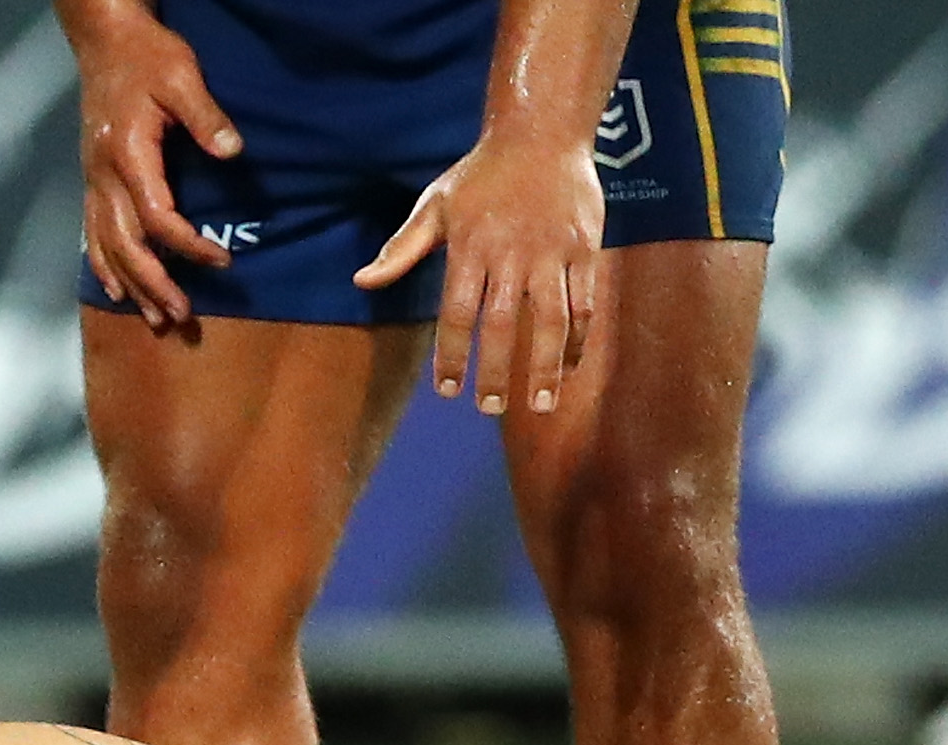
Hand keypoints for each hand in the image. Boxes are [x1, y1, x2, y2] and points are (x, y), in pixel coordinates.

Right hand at [65, 4, 241, 331]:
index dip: (188, 244)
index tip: (222, 258)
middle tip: (182, 315)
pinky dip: (103, 267)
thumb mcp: (181, 76)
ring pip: (107, 248)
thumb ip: (206, 117)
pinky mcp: (91, 182)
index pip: (157, 216)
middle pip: (126, 245)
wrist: (104, 42)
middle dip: (155, 284)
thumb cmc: (146, 57)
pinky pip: (92, 235)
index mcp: (128, 154)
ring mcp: (94, 182)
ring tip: (155, 318)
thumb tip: (232, 153)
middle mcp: (104, 177)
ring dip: (132, 286)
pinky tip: (117, 291)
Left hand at [355, 132, 602, 415]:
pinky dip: (578, 340)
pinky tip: (569, 368)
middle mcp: (511, 254)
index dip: (453, 356)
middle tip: (489, 409)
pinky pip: (583, 304)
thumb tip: (362, 282)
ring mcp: (551, 252)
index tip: (448, 392)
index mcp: (469, 247)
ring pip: (552, 320)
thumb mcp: (435, 204)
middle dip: (496, 372)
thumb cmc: (482, 174)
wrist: (543, 132)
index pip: (457, 313)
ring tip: (538, 405)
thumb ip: (402, 248)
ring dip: (545, 367)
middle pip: (503, 324)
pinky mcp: (584, 249)